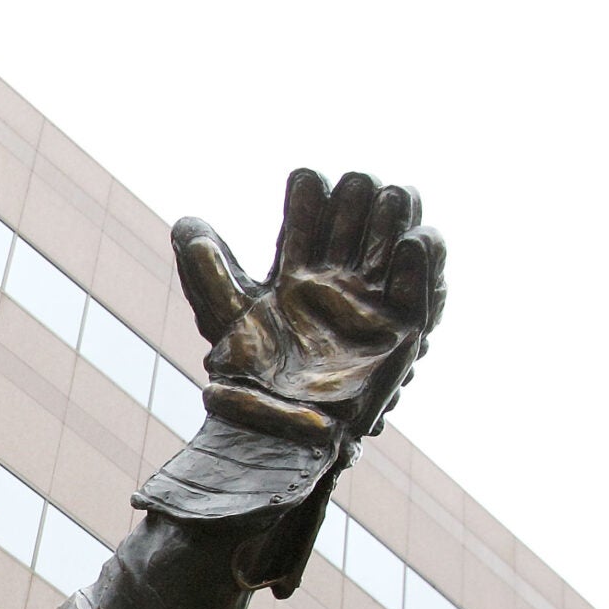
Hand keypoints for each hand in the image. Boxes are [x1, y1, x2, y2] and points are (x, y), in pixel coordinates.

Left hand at [173, 171, 445, 446]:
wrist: (278, 427)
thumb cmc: (249, 376)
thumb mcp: (225, 317)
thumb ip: (207, 270)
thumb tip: (186, 220)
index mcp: (295, 272)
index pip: (307, 219)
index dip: (308, 198)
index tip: (304, 181)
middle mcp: (336, 281)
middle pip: (355, 222)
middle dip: (359, 199)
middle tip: (355, 183)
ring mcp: (370, 303)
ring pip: (391, 246)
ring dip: (395, 218)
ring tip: (390, 193)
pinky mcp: (402, 332)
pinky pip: (419, 292)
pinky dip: (422, 265)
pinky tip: (415, 239)